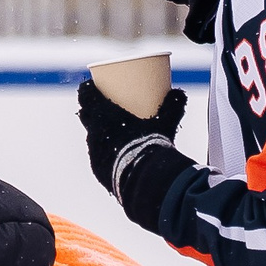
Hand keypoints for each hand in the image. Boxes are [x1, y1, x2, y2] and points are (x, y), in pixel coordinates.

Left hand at [77, 79, 189, 222]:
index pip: (86, 96)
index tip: (93, 86)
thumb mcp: (164, 124)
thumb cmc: (149, 146)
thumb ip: (172, 108)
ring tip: (113, 132)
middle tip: (104, 107)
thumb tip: (179, 94)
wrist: (142, 179)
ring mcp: (94, 152)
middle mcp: (94, 133)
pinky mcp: (98, 170)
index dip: (88, 90)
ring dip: (99, 133)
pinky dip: (105, 153)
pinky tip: (116, 154)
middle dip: (92, 110)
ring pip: (92, 137)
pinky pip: (98, 157)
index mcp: (103, 115)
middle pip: (86, 116)